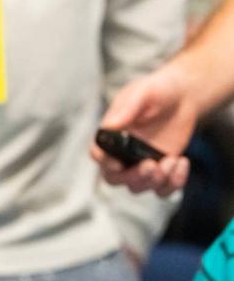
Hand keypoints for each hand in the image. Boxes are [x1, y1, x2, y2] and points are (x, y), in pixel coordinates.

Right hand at [92, 65, 197, 196]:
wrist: (183, 96)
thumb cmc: (157, 91)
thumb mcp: (142, 93)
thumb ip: (127, 109)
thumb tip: (109, 126)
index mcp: (111, 135)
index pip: (98, 153)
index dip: (104, 162)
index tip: (117, 164)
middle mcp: (121, 153)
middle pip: (114, 179)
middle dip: (132, 177)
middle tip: (151, 165)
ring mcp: (140, 164)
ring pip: (137, 187)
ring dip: (154, 180)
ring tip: (172, 160)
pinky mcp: (161, 170)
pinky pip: (162, 189)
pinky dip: (173, 183)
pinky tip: (181, 162)